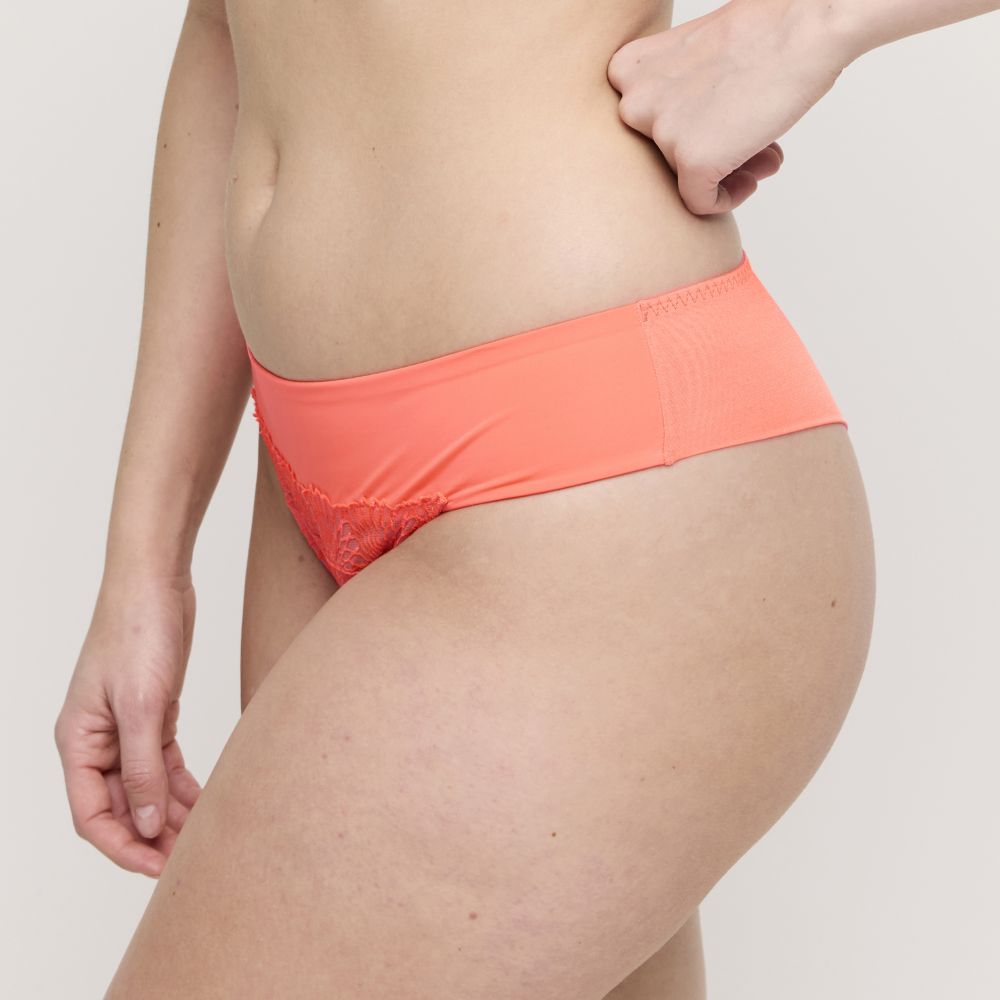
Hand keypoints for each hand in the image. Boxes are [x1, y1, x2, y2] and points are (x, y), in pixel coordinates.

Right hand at [53, 571, 201, 877]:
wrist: (156, 583)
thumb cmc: (136, 632)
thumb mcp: (141, 705)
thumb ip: (143, 769)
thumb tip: (148, 826)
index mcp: (77, 742)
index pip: (92, 815)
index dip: (123, 847)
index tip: (159, 867)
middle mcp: (97, 741)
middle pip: (121, 807)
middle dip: (152, 836)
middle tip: (191, 859)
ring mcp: (125, 728)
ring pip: (145, 788)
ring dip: (171, 814)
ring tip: (204, 838)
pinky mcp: (154, 714)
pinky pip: (164, 764)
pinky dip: (182, 785)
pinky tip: (205, 803)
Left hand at [606, 0, 852, 214]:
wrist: (807, 24)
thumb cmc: (764, 33)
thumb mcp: (693, 57)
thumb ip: (675, 98)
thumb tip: (689, 141)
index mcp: (628, 72)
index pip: (644, 126)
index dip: (687, 129)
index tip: (721, 123)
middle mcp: (635, 103)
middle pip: (662, 154)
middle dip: (707, 152)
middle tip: (749, 143)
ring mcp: (663, 133)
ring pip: (683, 178)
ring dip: (724, 172)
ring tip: (763, 153)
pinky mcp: (692, 161)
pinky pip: (700, 203)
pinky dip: (727, 200)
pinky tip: (751, 181)